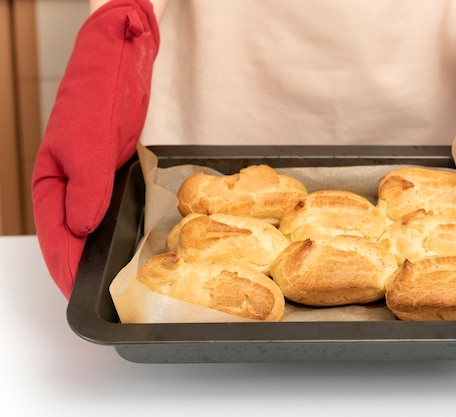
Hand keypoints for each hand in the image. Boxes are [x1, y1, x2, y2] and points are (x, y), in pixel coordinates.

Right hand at [32, 0, 159, 297]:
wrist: (117, 68)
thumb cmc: (94, 99)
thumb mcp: (86, 146)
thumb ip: (87, 191)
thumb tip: (84, 231)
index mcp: (51, 186)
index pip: (57, 241)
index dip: (69, 272)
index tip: (83, 295)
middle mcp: (69, 191)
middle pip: (74, 241)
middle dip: (86, 271)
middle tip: (109, 297)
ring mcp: (91, 185)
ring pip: (94, 230)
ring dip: (104, 254)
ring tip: (122, 280)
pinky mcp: (111, 177)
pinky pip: (113, 212)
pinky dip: (121, 230)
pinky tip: (136, 243)